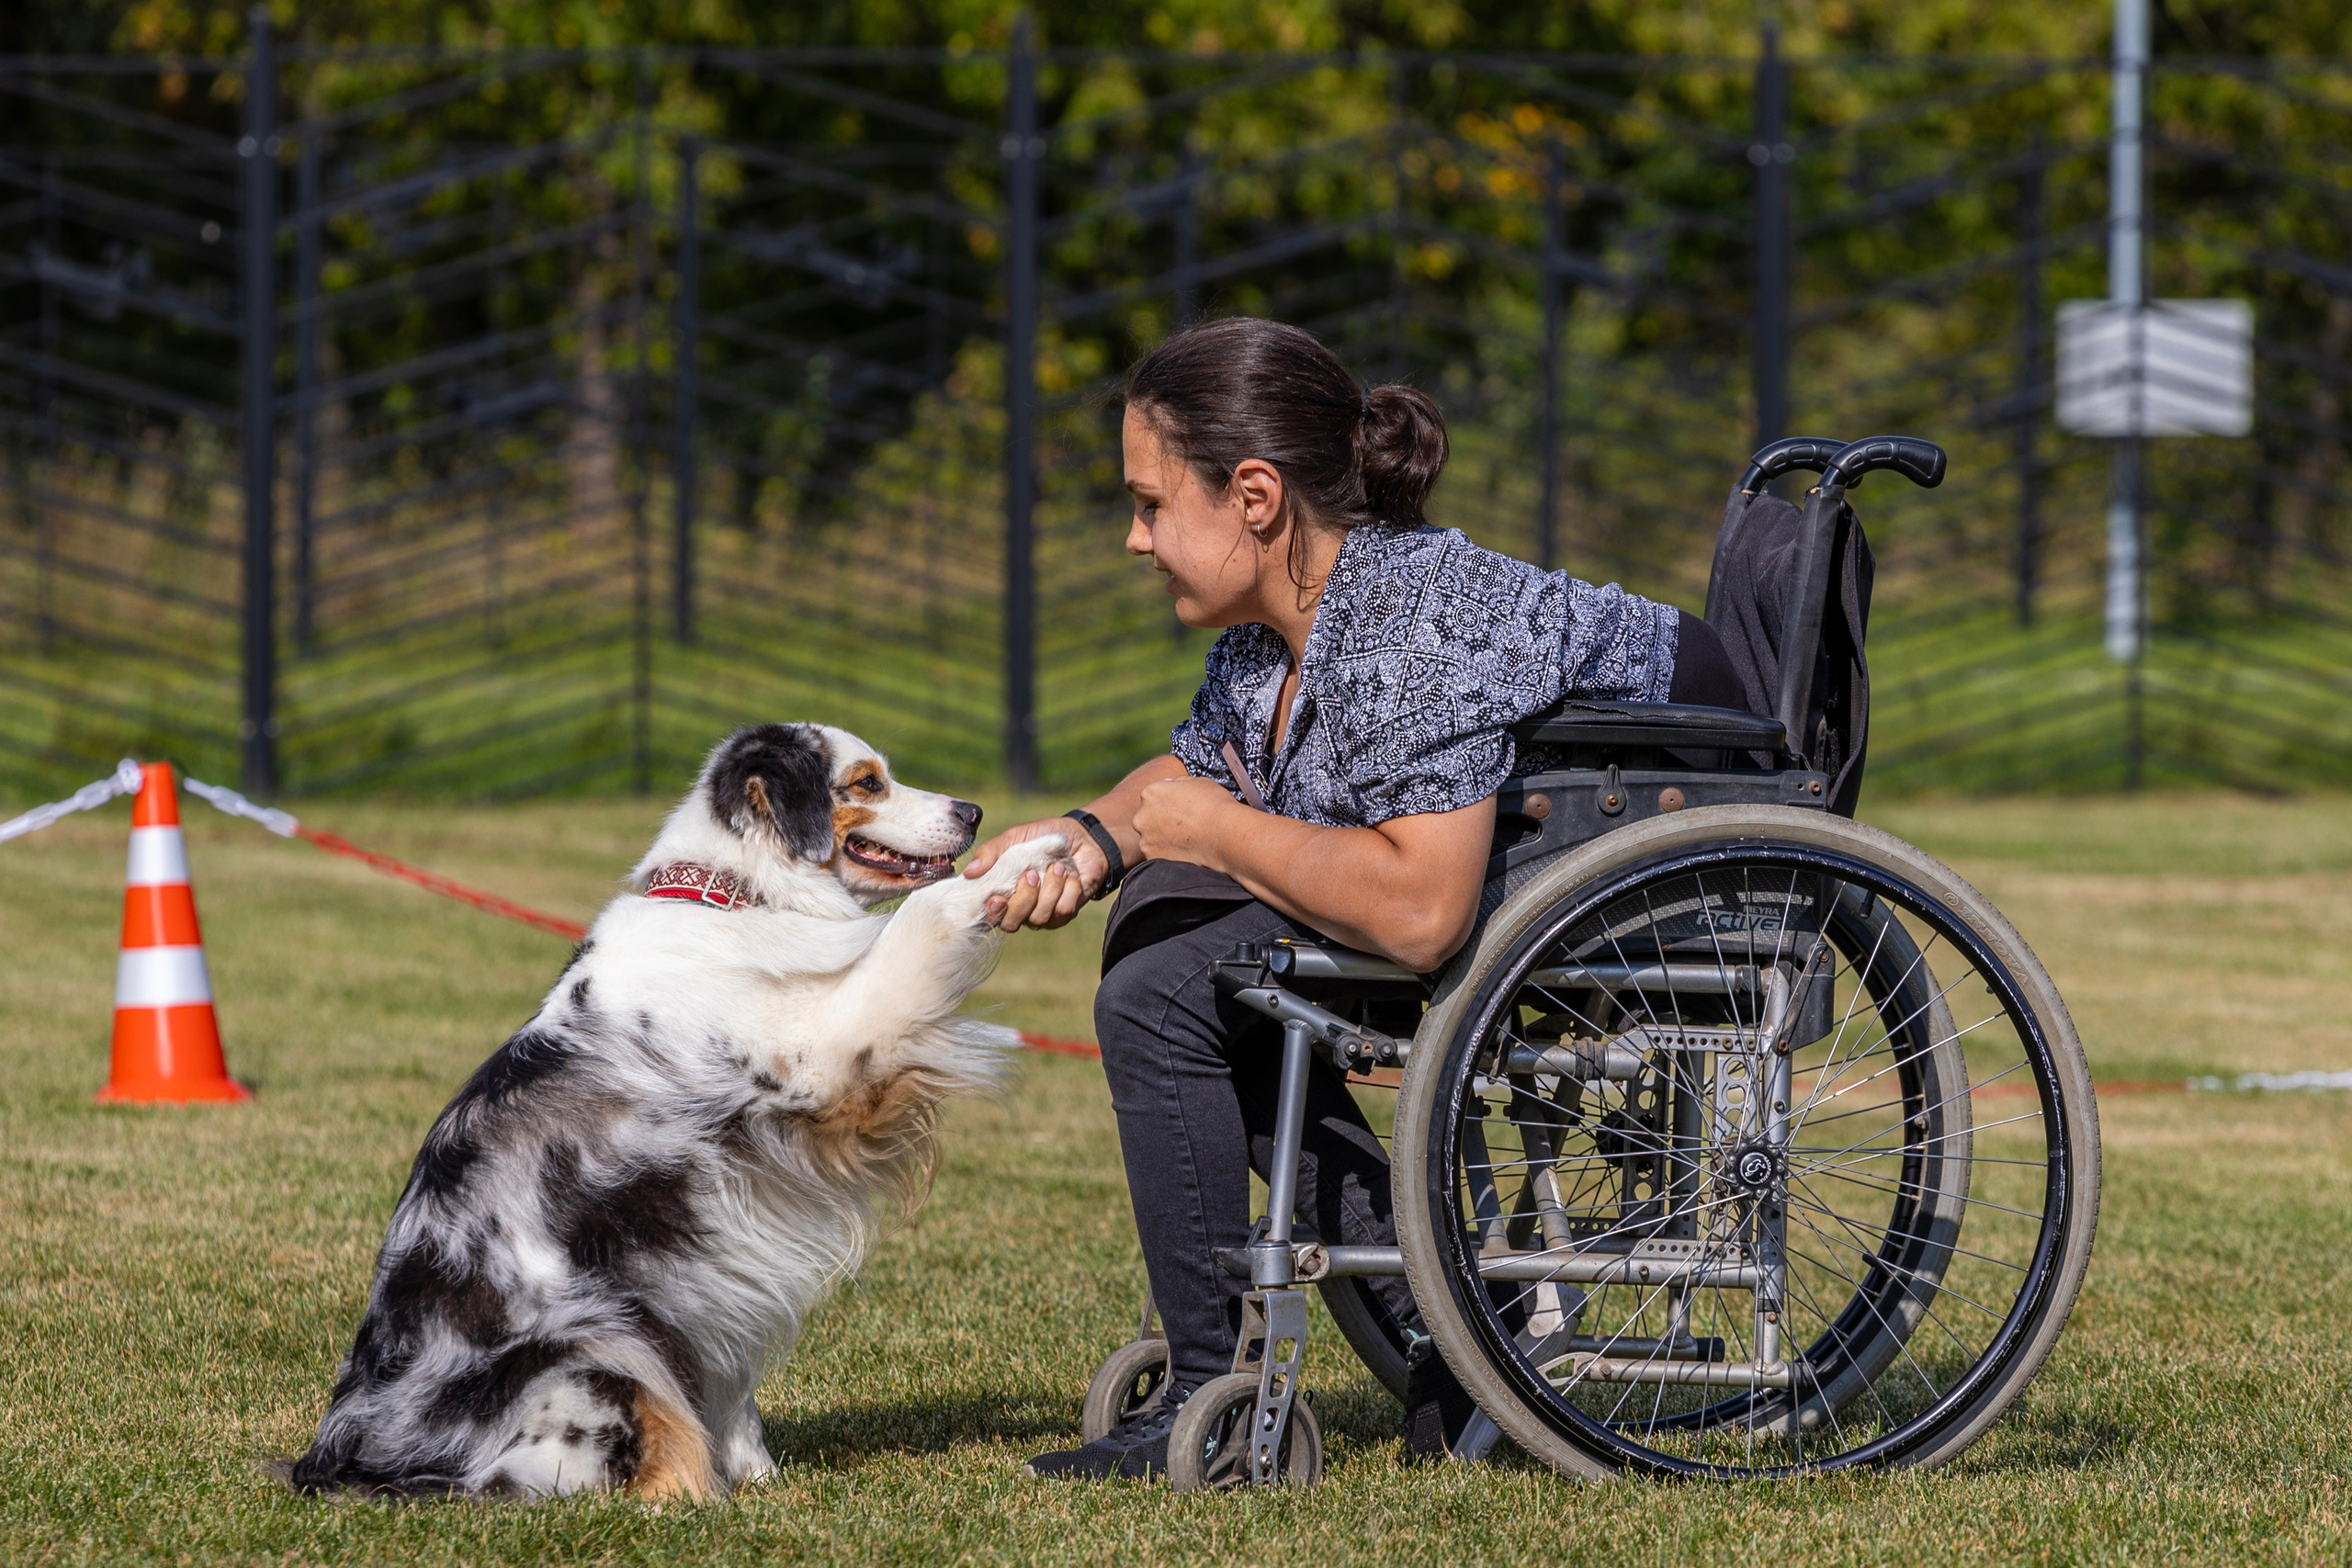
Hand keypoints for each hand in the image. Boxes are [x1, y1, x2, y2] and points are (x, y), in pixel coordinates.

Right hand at [964, 818, 1099, 931]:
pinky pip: (1063, 912)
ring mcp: (1042, 912)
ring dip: (1050, 890)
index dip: (992, 913)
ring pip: (1039, 918)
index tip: (998, 898)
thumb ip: (991, 852)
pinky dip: (1069, 891)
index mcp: (1001, 890)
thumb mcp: (1014, 838)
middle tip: (1032, 875)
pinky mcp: (1064, 913)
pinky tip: (1071, 876)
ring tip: (1058, 868)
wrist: (1082, 837)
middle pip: (1011, 923)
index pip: (988, 915)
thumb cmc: (1042, 837)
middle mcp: (1019, 907)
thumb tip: (969, 872)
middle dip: (1023, 900)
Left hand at [1131, 775, 1244, 868]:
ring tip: (1186, 842)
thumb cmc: (1215, 805)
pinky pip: (1157, 856)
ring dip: (1163, 840)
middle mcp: (1142, 815)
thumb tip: (1171, 785)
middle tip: (1183, 828)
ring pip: (1151, 839)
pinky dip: (1168, 855)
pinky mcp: (1152, 858)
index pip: (1153, 798)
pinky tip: (1185, 852)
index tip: (1181, 811)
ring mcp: (1145, 839)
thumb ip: (1178, 783)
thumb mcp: (1197, 782)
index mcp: (1151, 792)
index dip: (1168, 804)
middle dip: (1161, 823)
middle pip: (1148, 819)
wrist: (1224, 834)